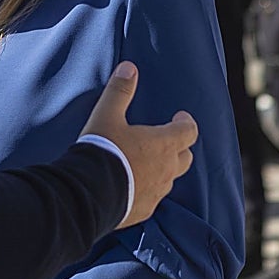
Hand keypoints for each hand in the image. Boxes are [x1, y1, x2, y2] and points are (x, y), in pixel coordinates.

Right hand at [80, 61, 196, 228]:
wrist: (89, 193)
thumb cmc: (102, 151)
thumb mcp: (107, 115)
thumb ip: (119, 91)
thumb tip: (129, 68)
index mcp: (164, 144)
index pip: (189, 131)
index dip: (186, 123)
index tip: (179, 117)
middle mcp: (167, 169)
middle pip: (185, 157)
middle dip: (178, 147)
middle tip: (165, 140)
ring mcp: (158, 192)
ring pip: (170, 178)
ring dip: (163, 169)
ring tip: (147, 162)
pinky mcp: (145, 210)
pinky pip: (154, 197)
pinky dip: (148, 189)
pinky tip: (133, 186)